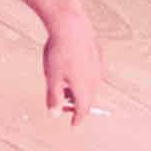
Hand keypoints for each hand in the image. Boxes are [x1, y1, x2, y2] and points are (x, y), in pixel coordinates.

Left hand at [41, 0, 102, 124]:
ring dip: (81, 91)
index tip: (74, 125)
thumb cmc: (59, 52)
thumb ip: (54, 98)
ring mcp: (98, 66)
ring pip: (92, 85)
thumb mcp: (51, 78)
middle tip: (66, 107)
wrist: (71, 25)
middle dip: (78, 106)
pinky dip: (85, 78)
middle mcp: (95, 79)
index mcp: (84, 88)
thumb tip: (54, 114)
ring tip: (67, 88)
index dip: (78, 119)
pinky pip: (93, 72)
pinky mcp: (97, 54)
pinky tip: (75, 71)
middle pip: (89, 99)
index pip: (83, 110)